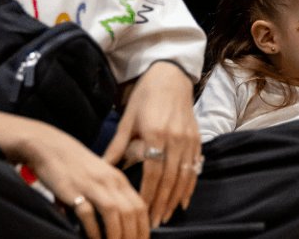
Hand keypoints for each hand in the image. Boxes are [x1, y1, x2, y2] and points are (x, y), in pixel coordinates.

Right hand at [0, 113, 148, 238]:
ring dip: (117, 236)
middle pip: (132, 213)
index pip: (140, 207)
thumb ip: (112, 195)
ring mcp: (92, 185)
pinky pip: (88, 214)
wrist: (48, 147)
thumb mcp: (100, 177)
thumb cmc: (74, 165)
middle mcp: (109, 181)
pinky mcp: (74, 190)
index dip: (144, 229)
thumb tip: (122, 223)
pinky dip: (94, 230)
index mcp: (118, 179)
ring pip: (115, 214)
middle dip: (134, 237)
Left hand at [103, 62, 200, 226]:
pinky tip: (183, 200)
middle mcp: (175, 139)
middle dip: (161, 203)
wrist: (171, 76)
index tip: (142, 211)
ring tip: (166, 216)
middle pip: (169, 179)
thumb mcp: (127, 119)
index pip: (153, 172)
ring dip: (175, 199)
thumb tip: (101, 168)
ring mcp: (189, 139)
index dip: (148, 195)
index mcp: (155, 134)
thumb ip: (117, 147)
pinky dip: (190, 186)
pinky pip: (195, 168)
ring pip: (184, 176)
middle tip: (153, 222)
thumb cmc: (145, 97)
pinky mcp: (197, 139)